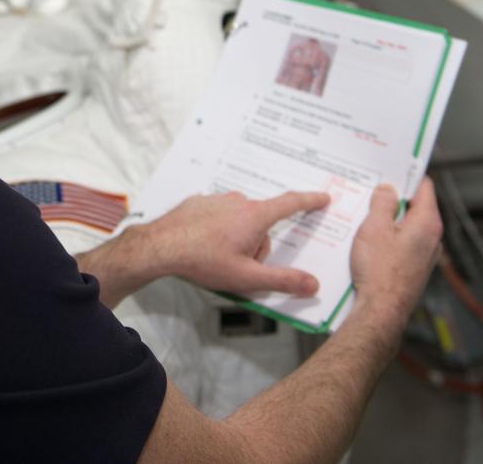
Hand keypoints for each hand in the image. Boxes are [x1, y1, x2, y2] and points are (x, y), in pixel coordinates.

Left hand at [148, 190, 330, 296]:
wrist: (160, 247)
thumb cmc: (203, 261)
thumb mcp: (247, 277)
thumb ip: (283, 280)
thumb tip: (313, 284)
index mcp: (255, 216)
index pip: (291, 204)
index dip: (309, 201)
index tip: (323, 197)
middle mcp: (238, 201)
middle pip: (261, 223)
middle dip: (257, 245)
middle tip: (238, 265)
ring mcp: (217, 199)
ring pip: (239, 220)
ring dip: (236, 238)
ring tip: (216, 257)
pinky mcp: (198, 202)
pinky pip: (218, 216)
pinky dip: (217, 230)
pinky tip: (203, 245)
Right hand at [349, 178, 442, 332]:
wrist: (381, 310)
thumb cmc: (379, 272)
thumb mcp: (374, 228)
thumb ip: (382, 204)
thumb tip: (388, 190)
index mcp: (427, 223)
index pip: (424, 187)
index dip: (407, 175)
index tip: (393, 167)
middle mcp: (432, 238)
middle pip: (416, 206)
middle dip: (394, 197)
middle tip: (372, 190)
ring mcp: (425, 254)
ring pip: (408, 225)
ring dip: (390, 218)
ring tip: (366, 214)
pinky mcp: (415, 267)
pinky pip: (404, 242)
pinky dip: (389, 236)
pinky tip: (370, 239)